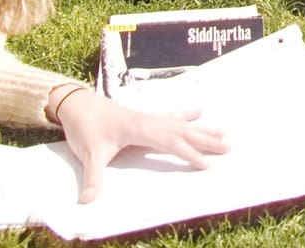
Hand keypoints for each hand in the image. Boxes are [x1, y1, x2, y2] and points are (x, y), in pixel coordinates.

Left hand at [51, 87, 227, 203]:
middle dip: (205, 139)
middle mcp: (147, 120)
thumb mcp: (87, 153)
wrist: (75, 103)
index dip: (188, 154)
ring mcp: (147, 117)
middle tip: (228, 146)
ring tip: (223, 131)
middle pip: (182, 130)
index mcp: (139, 128)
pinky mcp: (143, 117)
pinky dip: (186, 115)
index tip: (206, 165)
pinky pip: (171, 117)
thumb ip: (92, 178)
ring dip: (201, 128)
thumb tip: (87, 201)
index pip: (170, 142)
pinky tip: (198, 111)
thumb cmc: (83, 126)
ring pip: (180, 123)